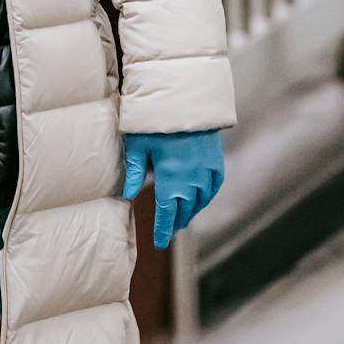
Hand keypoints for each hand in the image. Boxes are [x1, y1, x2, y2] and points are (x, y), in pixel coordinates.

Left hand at [122, 130, 224, 248]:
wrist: (186, 100)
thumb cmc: (156, 121)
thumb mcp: (138, 145)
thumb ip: (135, 172)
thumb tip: (127, 196)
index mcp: (170, 180)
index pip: (167, 214)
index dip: (163, 231)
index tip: (159, 244)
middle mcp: (192, 181)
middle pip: (184, 211)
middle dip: (176, 222)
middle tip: (169, 230)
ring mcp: (207, 172)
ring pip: (200, 201)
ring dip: (190, 212)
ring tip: (183, 217)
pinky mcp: (216, 161)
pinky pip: (213, 187)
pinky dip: (206, 197)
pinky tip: (200, 199)